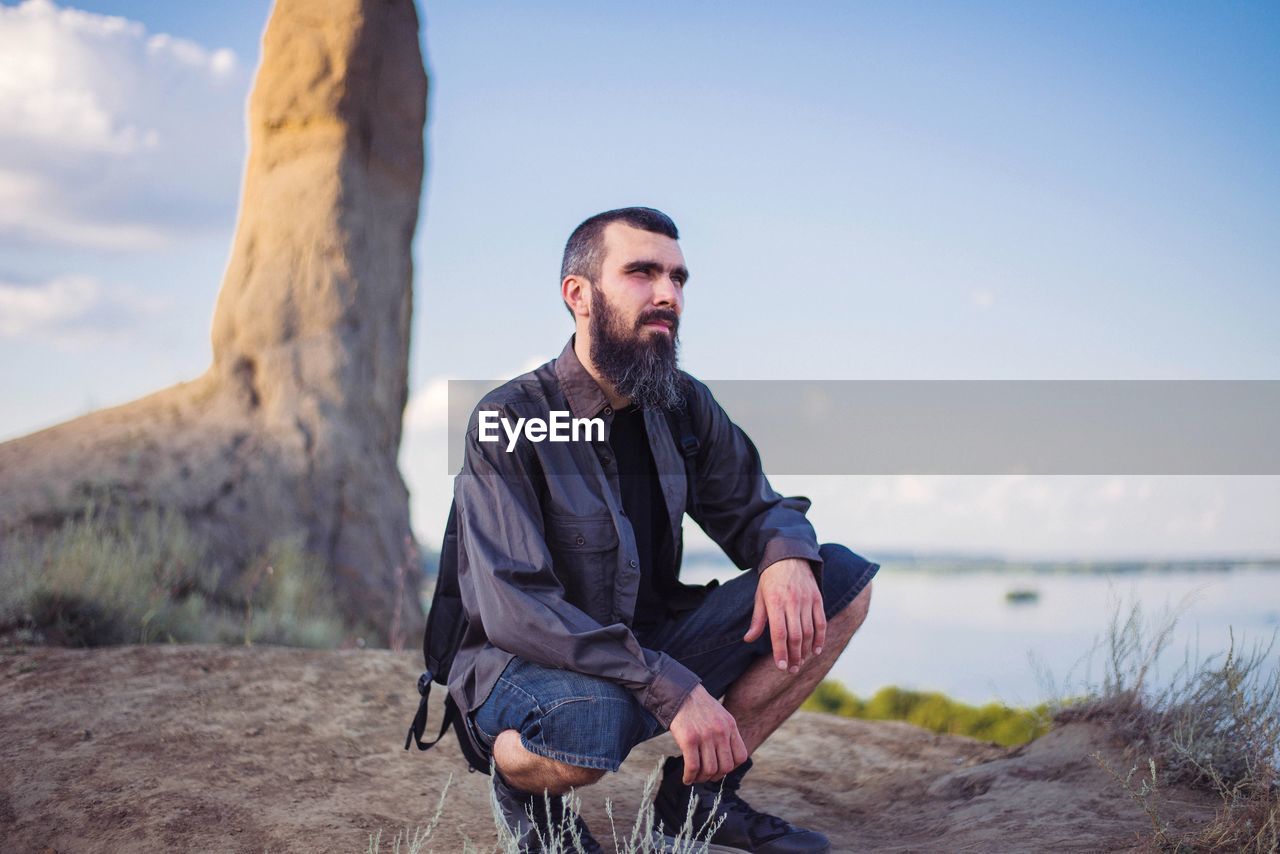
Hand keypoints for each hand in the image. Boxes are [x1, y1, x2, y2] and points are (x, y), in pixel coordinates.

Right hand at [669, 684, 748, 784]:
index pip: (741, 757)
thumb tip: (725, 758)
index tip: (720, 769)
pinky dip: (689, 777)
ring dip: (701, 778)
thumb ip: (725, 733)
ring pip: (710, 769)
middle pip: (726, 767)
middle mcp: (721, 732)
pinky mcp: (689, 739)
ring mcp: (705, 736)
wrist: (679, 692)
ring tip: (695, 777)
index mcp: (730, 726)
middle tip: (705, 776)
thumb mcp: (720, 715)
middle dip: (715, 776)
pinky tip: (686, 778)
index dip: (731, 767)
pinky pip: (693, 766)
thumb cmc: (698, 706)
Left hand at [743, 557, 825, 673]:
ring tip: (801, 662)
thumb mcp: (760, 597)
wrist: (789, 556)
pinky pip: (821, 622)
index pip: (779, 633)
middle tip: (792, 670)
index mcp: (775, 602)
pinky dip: (820, 637)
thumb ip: (757, 620)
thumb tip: (748, 640)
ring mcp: (806, 600)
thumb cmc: (770, 579)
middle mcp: (792, 602)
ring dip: (806, 650)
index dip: (780, 652)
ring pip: (809, 631)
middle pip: (795, 636)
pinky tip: (816, 650)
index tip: (781, 667)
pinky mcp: (817, 599)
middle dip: (794, 656)